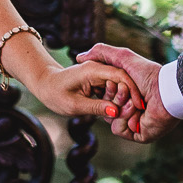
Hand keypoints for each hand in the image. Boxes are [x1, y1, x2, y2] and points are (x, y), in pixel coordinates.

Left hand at [22, 55, 139, 123]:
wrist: (44, 84)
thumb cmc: (55, 94)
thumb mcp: (74, 105)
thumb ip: (96, 107)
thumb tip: (116, 111)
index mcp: (92, 70)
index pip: (120, 75)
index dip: (132, 90)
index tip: (138, 106)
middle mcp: (97, 68)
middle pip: (122, 79)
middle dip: (129, 96)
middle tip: (133, 114)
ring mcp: (98, 73)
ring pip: (118, 84)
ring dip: (123, 99)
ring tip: (126, 114)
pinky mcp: (97, 79)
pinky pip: (111, 87)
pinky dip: (115, 99)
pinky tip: (116, 111)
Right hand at [78, 42, 170, 141]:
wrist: (166, 92)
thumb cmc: (148, 74)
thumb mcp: (123, 57)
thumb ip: (102, 52)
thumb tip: (79, 57)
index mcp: (124, 93)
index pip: (102, 94)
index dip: (103, 89)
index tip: (110, 83)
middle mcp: (128, 107)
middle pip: (104, 107)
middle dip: (113, 99)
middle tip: (126, 92)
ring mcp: (132, 121)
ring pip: (110, 119)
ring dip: (121, 110)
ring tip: (138, 104)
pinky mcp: (137, 133)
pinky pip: (118, 130)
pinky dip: (125, 121)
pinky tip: (139, 116)